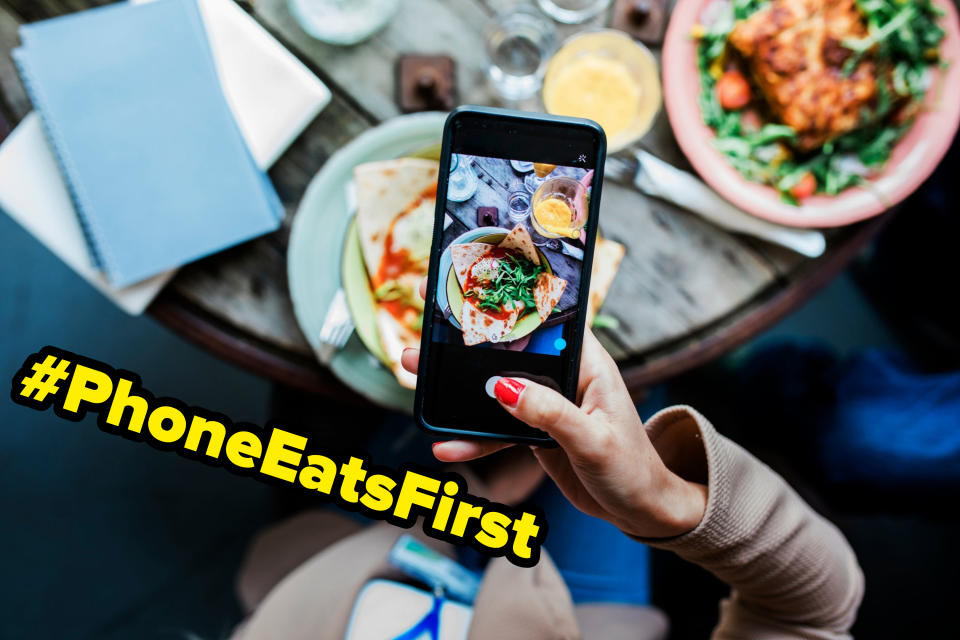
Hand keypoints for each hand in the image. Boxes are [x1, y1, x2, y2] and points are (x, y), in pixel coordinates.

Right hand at [403, 277, 706, 537]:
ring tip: (413, 378)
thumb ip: (549, 413)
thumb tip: (502, 386)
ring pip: (493, 388)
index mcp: (586, 362)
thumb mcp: (592, 440)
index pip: (543, 319)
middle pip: (508, 351)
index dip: (507, 300)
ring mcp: (546, 402)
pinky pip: (496, 428)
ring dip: (456, 389)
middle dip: (465, 343)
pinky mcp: (534, 429)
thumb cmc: (632, 469)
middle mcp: (564, 375)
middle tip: (423, 333)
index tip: (468, 289)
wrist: (640, 511)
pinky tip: (447, 447)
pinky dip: (472, 437)